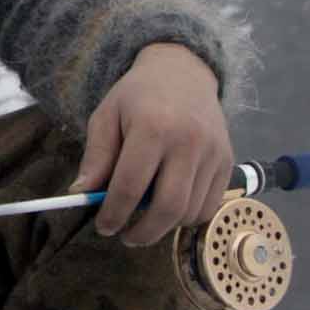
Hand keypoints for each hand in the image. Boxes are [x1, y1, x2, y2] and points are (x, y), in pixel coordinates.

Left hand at [69, 43, 232, 246]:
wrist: (182, 72)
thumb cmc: (137, 96)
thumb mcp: (106, 116)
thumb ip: (96, 157)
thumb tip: (81, 194)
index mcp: (152, 127)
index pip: (130, 186)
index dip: (114, 213)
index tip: (104, 226)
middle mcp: (188, 141)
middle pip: (168, 207)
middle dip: (143, 232)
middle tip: (126, 236)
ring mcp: (213, 152)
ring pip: (191, 211)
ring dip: (166, 226)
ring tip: (145, 220)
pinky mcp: (228, 161)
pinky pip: (211, 205)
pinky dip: (189, 216)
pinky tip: (169, 208)